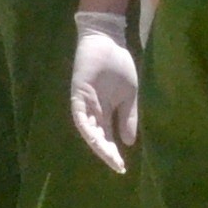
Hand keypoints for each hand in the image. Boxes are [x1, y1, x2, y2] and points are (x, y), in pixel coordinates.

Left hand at [71, 7, 140, 173]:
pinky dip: (88, 128)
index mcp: (105, 112)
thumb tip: (129, 142)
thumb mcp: (129, 95)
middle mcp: (93, 112)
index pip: (108, 137)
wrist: (108, 40)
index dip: (114, 152)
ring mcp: (85, 104)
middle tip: (117, 166)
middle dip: (106, 153)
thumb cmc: (118, 64)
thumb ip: (128, 117)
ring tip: (108, 156)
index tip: (122, 167)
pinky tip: (95, 139)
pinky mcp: (78, 95)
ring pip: (89, 130)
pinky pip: (81, 116)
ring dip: (97, 144)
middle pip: (98, 137)